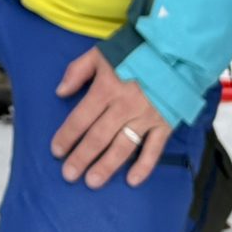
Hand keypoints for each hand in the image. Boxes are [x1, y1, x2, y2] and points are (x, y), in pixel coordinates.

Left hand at [50, 46, 167, 187]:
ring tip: (92, 182)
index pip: (81, 118)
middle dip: (81, 157)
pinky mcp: (165, 124)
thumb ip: (77, 71)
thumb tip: (60, 92)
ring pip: (123, 147)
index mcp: (106, 88)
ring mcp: (146, 117)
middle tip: (69, 175)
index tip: (56, 151)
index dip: (67, 136)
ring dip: (106, 166)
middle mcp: (124, 107)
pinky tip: (132, 181)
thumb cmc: (134, 51)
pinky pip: (154, 149)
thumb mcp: (100, 53)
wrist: (175, 49)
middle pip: (99, 137)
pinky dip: (144, 166)